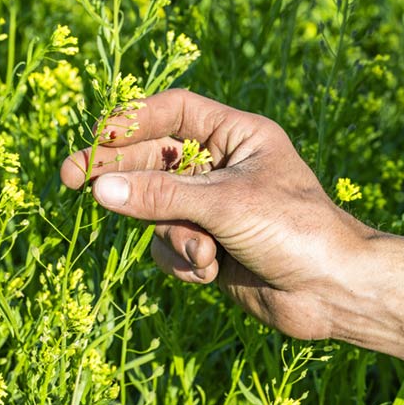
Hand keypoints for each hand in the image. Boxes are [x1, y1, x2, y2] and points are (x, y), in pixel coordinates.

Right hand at [60, 89, 374, 339]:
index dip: (132, 120)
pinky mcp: (209, 246)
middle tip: (70, 179)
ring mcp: (213, 209)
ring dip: (173, 236)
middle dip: (119, 175)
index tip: (96, 137)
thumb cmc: (294, 231)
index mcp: (236, 136)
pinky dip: (183, 261)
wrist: (333, 292)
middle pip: (153, 160)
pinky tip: (210, 272)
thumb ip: (160, 195)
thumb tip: (100, 188)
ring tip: (204, 253)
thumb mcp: (226, 205)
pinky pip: (169, 246)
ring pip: (156, 211)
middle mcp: (221, 167)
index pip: (173, 113)